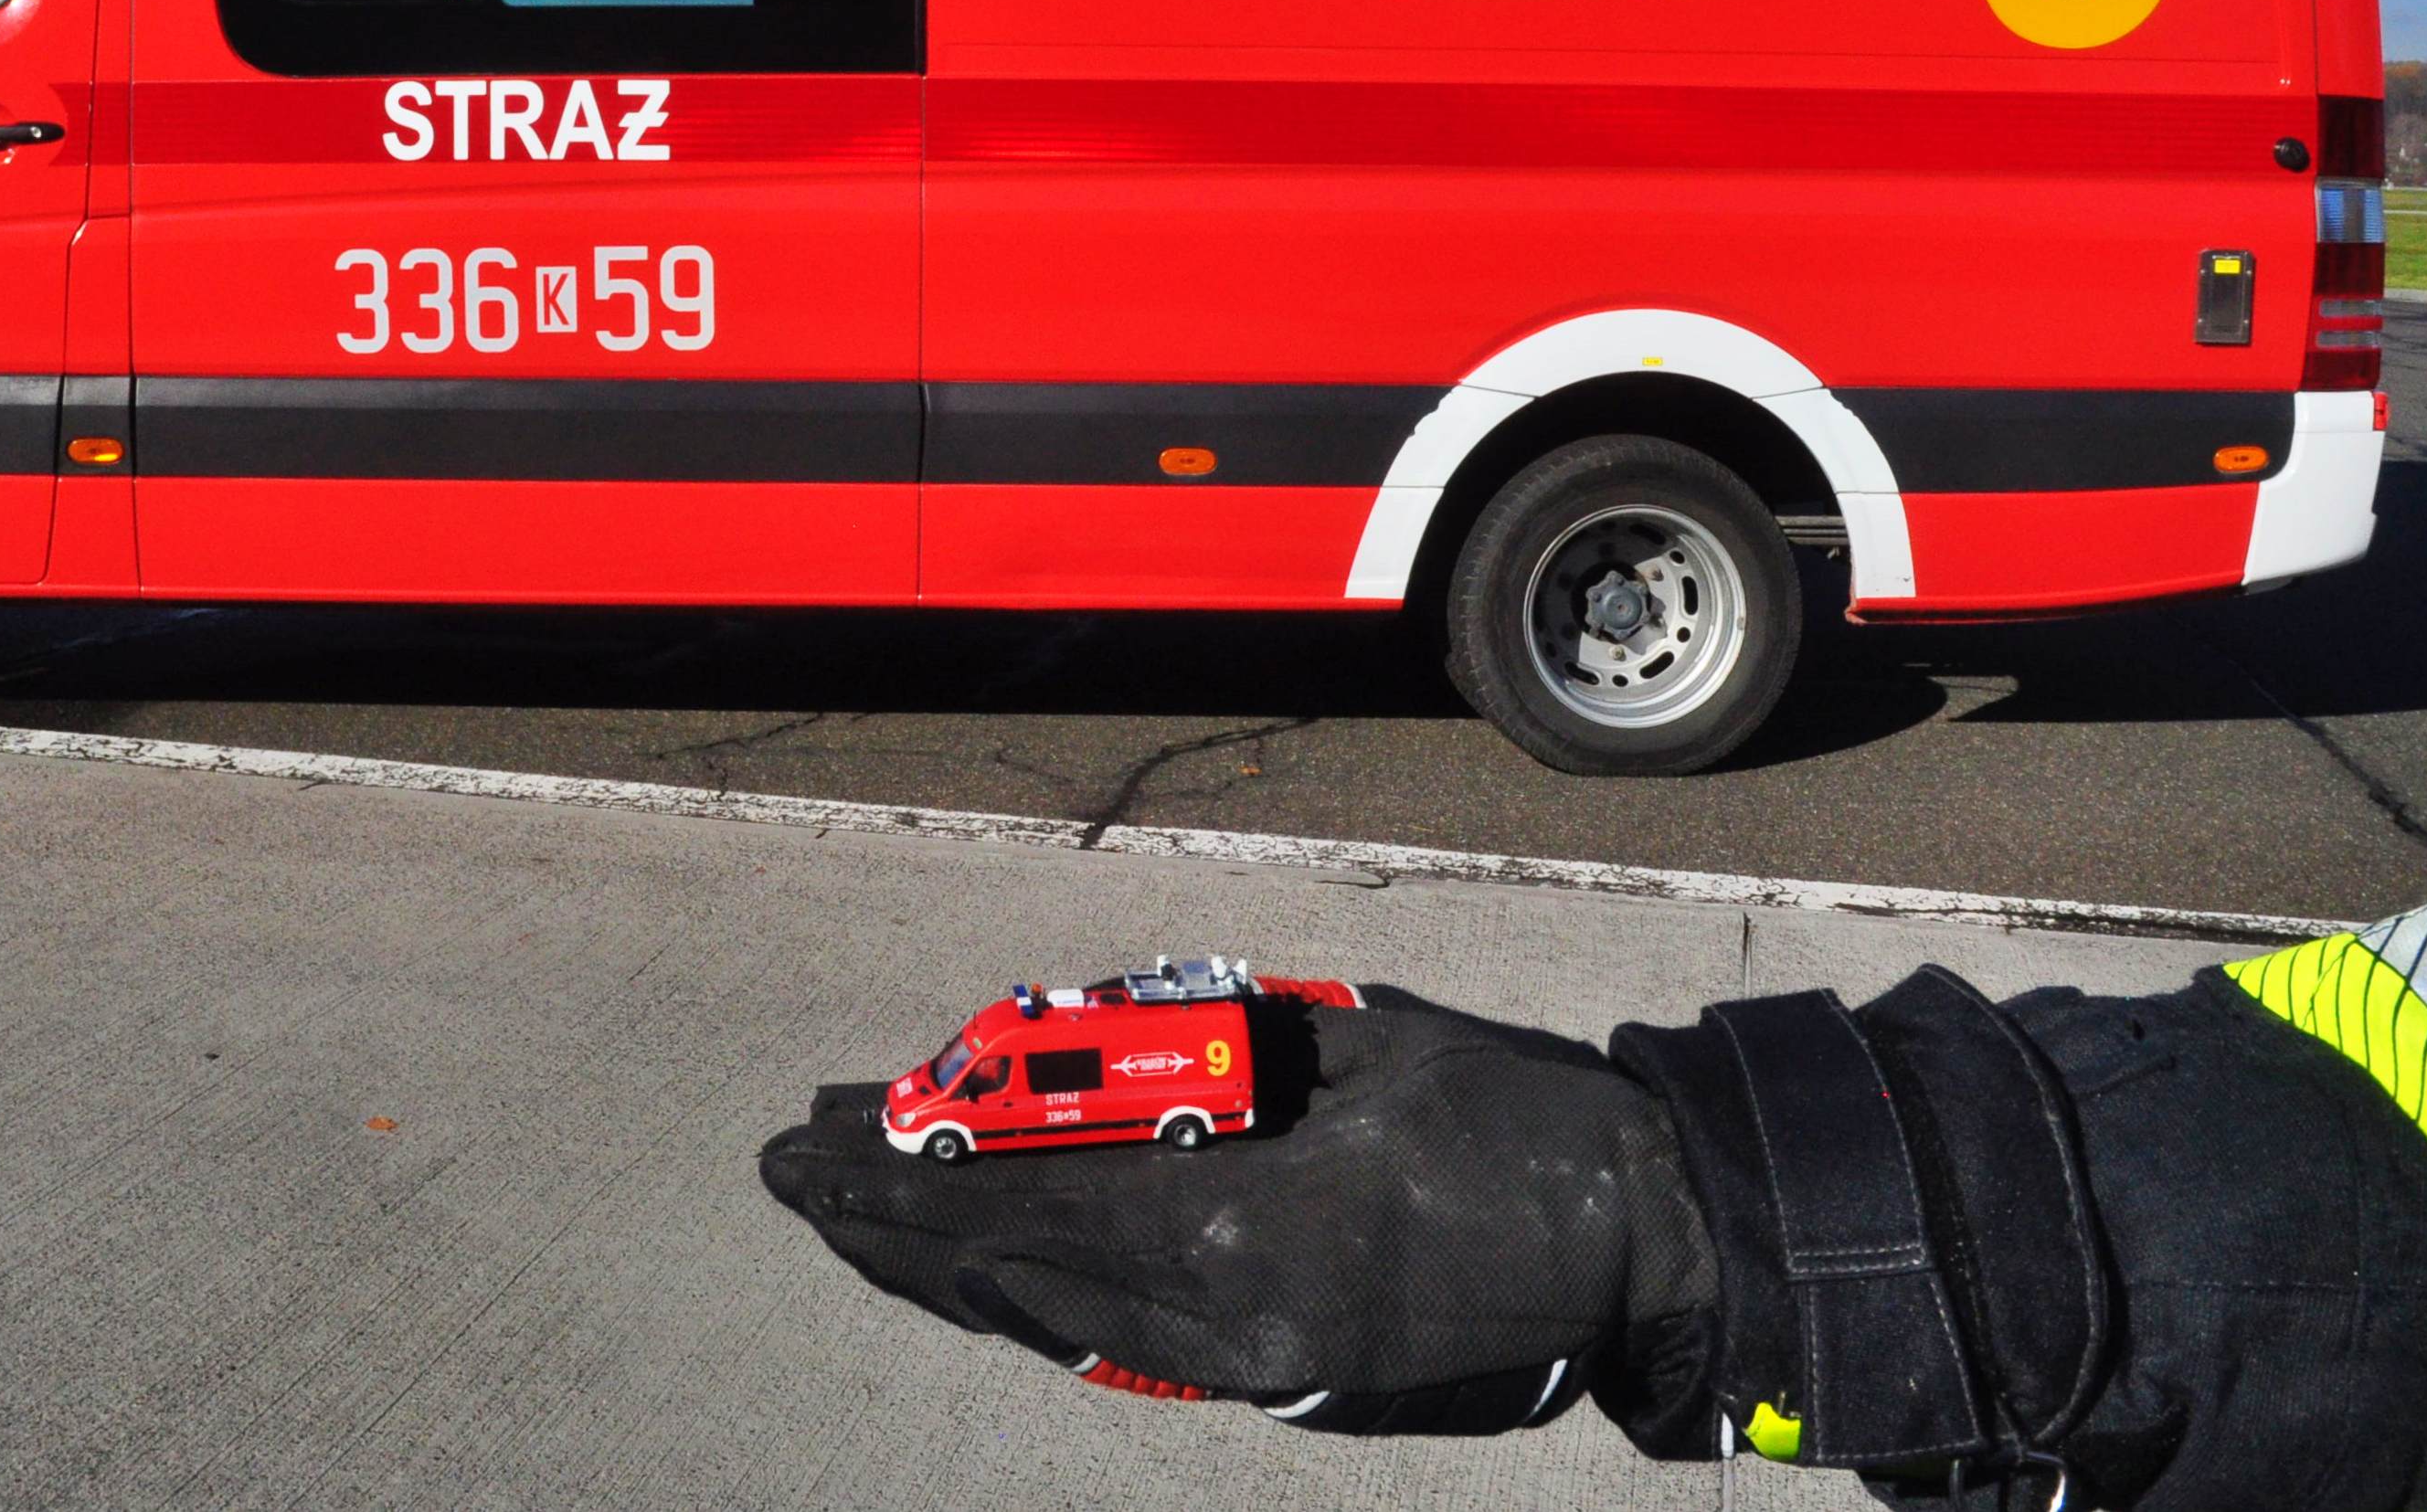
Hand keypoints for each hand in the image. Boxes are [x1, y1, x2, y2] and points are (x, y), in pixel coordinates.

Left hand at [756, 986, 1712, 1432]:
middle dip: (886, 1223)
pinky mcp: (1281, 1383)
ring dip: (938, 1265)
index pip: (1021, 1197)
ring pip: (1049, 1316)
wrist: (1640, 1238)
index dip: (904, 1173)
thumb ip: (1205, 1064)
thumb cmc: (1505, 1110)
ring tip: (845, 1215)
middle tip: (786, 1172)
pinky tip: (966, 1266)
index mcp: (1240, 1220)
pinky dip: (1025, 1297)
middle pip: (1008, 1271)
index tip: (814, 1137)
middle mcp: (1225, 1314)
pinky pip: (1116, 1341)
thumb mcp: (1348, 1043)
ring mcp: (1252, 1365)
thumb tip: (1069, 1070)